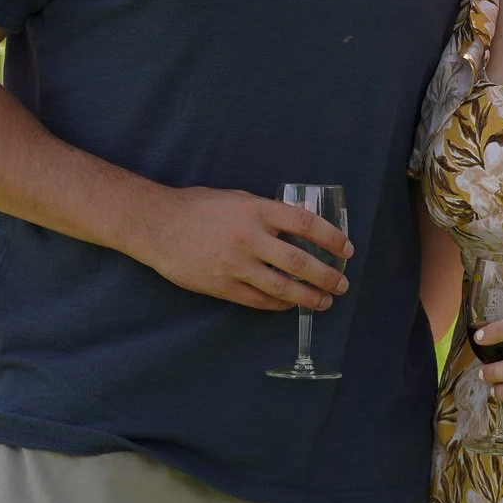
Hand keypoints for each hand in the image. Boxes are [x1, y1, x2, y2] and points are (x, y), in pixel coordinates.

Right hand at [138, 187, 352, 311]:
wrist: (157, 225)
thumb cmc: (198, 207)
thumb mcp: (238, 199)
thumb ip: (270, 211)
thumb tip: (304, 218)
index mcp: (256, 210)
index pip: (305, 225)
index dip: (331, 238)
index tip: (345, 249)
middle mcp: (249, 238)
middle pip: (299, 262)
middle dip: (327, 276)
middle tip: (342, 283)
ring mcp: (235, 264)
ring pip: (282, 287)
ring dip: (309, 296)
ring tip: (325, 300)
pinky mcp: (222, 285)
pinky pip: (259, 300)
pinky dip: (279, 303)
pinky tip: (290, 304)